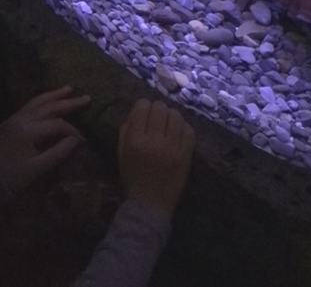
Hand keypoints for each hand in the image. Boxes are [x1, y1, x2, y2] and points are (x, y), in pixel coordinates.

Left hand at [0, 86, 89, 193]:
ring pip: (37, 102)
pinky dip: (42, 101)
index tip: (82, 141)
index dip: (73, 131)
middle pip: (49, 107)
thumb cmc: (13, 176)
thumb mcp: (38, 168)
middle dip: (68, 102)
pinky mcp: (10, 121)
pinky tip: (49, 100)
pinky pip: (29, 105)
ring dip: (54, 95)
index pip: (58, 125)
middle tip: (86, 98)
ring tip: (69, 89)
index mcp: (29, 130)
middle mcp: (22, 119)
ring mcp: (14, 118)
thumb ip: (59, 152)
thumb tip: (76, 140)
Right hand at [117, 99, 194, 218]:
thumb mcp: (121, 153)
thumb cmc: (133, 178)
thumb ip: (126, 130)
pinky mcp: (187, 155)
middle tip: (157, 118)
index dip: (143, 106)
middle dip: (158, 109)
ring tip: (169, 125)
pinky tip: (178, 134)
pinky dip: (184, 128)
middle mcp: (154, 140)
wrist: (150, 204)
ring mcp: (173, 147)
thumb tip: (136, 111)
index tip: (144, 113)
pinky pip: (189, 130)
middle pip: (160, 108)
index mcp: (135, 140)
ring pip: (176, 116)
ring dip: (171, 116)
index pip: (142, 106)